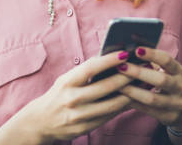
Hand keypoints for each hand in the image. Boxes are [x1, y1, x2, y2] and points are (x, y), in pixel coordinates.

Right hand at [17, 51, 133, 143]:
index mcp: (66, 83)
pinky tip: (130, 100)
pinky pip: (108, 117)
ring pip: (110, 105)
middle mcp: (71, 99)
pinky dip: (120, 108)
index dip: (108, 60)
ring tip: (140, 85)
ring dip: (128, 94)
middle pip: (104, 87)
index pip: (90, 68)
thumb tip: (108, 57)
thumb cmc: (58, 95)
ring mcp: (78, 116)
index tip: (124, 53)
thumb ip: (85, 72)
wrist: (40, 121)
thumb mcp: (66, 80)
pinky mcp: (84, 129)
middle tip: (140, 69)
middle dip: (125, 77)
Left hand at [115, 47, 181, 131]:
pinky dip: (133, 103)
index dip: (152, 54)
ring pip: (152, 98)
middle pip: (160, 80)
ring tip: (117, 84)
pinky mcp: (168, 117)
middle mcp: (180, 87)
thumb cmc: (169, 81)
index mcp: (178, 71)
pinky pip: (147, 110)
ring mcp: (176, 104)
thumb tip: (129, 46)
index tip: (136, 50)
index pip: (167, 61)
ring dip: (133, 91)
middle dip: (139, 73)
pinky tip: (121, 97)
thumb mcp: (167, 70)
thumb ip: (151, 60)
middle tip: (121, 67)